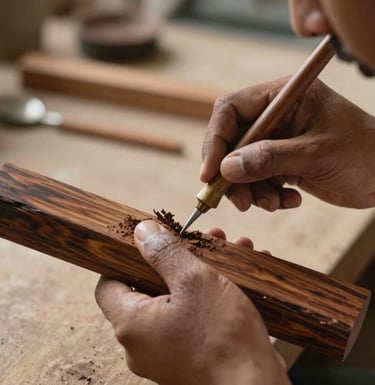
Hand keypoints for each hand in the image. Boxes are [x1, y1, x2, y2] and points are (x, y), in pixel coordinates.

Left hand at [95, 221, 289, 384]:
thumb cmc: (223, 338)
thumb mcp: (194, 281)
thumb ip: (164, 253)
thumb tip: (142, 232)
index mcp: (131, 324)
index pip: (108, 283)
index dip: (124, 259)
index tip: (148, 244)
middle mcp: (141, 342)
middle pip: (147, 287)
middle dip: (176, 259)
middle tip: (200, 241)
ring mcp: (164, 352)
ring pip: (174, 299)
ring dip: (197, 272)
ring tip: (225, 250)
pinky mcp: (186, 356)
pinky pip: (188, 316)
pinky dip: (205, 294)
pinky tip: (234, 275)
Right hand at [201, 78, 374, 210]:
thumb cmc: (366, 154)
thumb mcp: (316, 154)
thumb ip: (270, 158)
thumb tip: (226, 169)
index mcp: (284, 96)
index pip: (230, 109)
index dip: (215, 140)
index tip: (210, 173)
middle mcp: (275, 115)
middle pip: (232, 142)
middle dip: (232, 174)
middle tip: (240, 202)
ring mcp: (277, 140)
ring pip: (241, 165)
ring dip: (251, 190)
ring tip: (273, 203)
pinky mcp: (280, 162)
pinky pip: (258, 180)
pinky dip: (267, 195)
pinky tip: (289, 200)